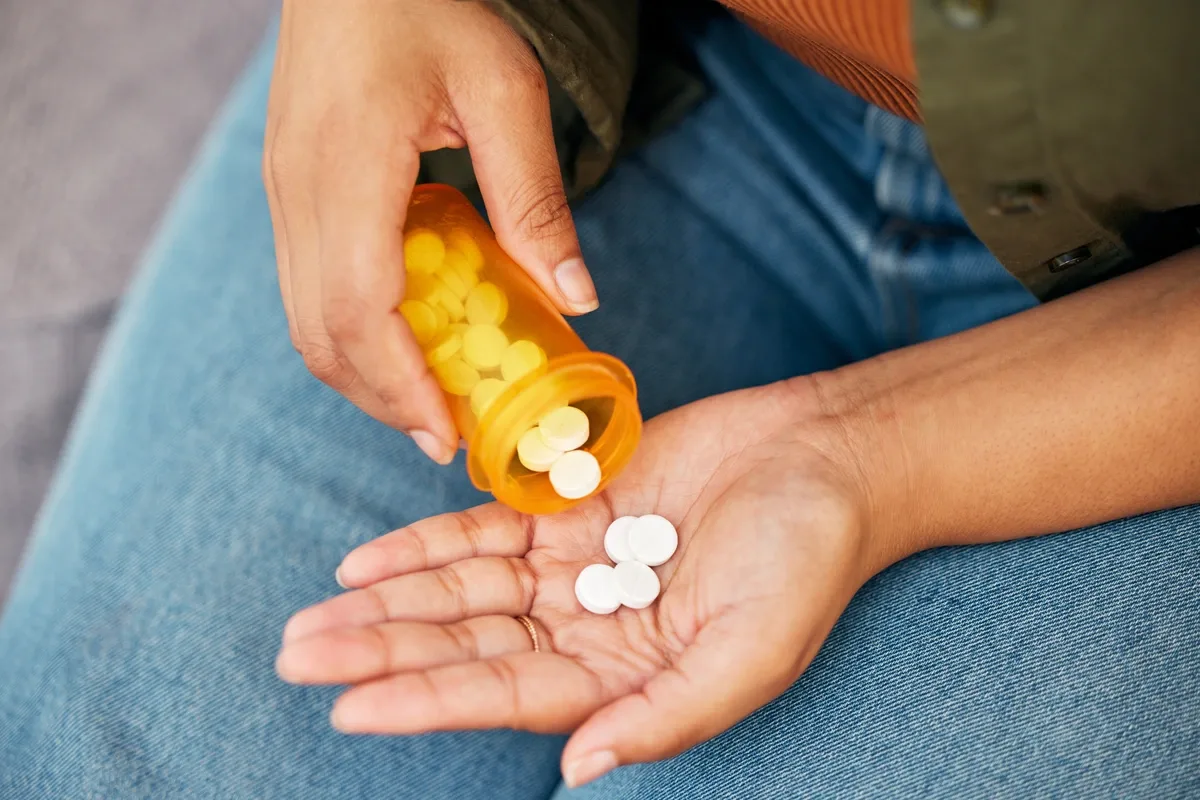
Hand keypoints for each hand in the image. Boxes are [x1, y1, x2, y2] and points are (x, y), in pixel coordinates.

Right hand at [263, 0, 597, 463]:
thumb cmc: (427, 3)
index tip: (446, 435)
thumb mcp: (504, 89)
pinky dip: (352, 330)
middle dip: (380, 399)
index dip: (400, 386)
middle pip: (318, 334)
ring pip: (303, 318)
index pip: (358, 309)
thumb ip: (535, 198)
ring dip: (363, 372)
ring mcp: (281, 190)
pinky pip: (306, 285)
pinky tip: (404, 333)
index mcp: (348, 167)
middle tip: (444, 434)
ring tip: (427, 398)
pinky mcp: (287, 187)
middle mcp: (296, 190)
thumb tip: (574, 298)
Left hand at [276, 377, 906, 786]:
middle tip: (295, 656)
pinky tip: (366, 563)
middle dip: (381, 652)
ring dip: (388, 604)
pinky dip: (426, 546)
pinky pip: (484, 532)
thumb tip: (578, 769)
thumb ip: (667, 716)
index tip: (346, 704)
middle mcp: (587, 629)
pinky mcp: (570, 508)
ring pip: (461, 592)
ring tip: (310, 619)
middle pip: (465, 646)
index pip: (505, 694)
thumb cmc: (806, 558)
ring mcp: (573, 567)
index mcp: (624, 677)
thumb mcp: (752, 650)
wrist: (825, 458)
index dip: (425, 699)